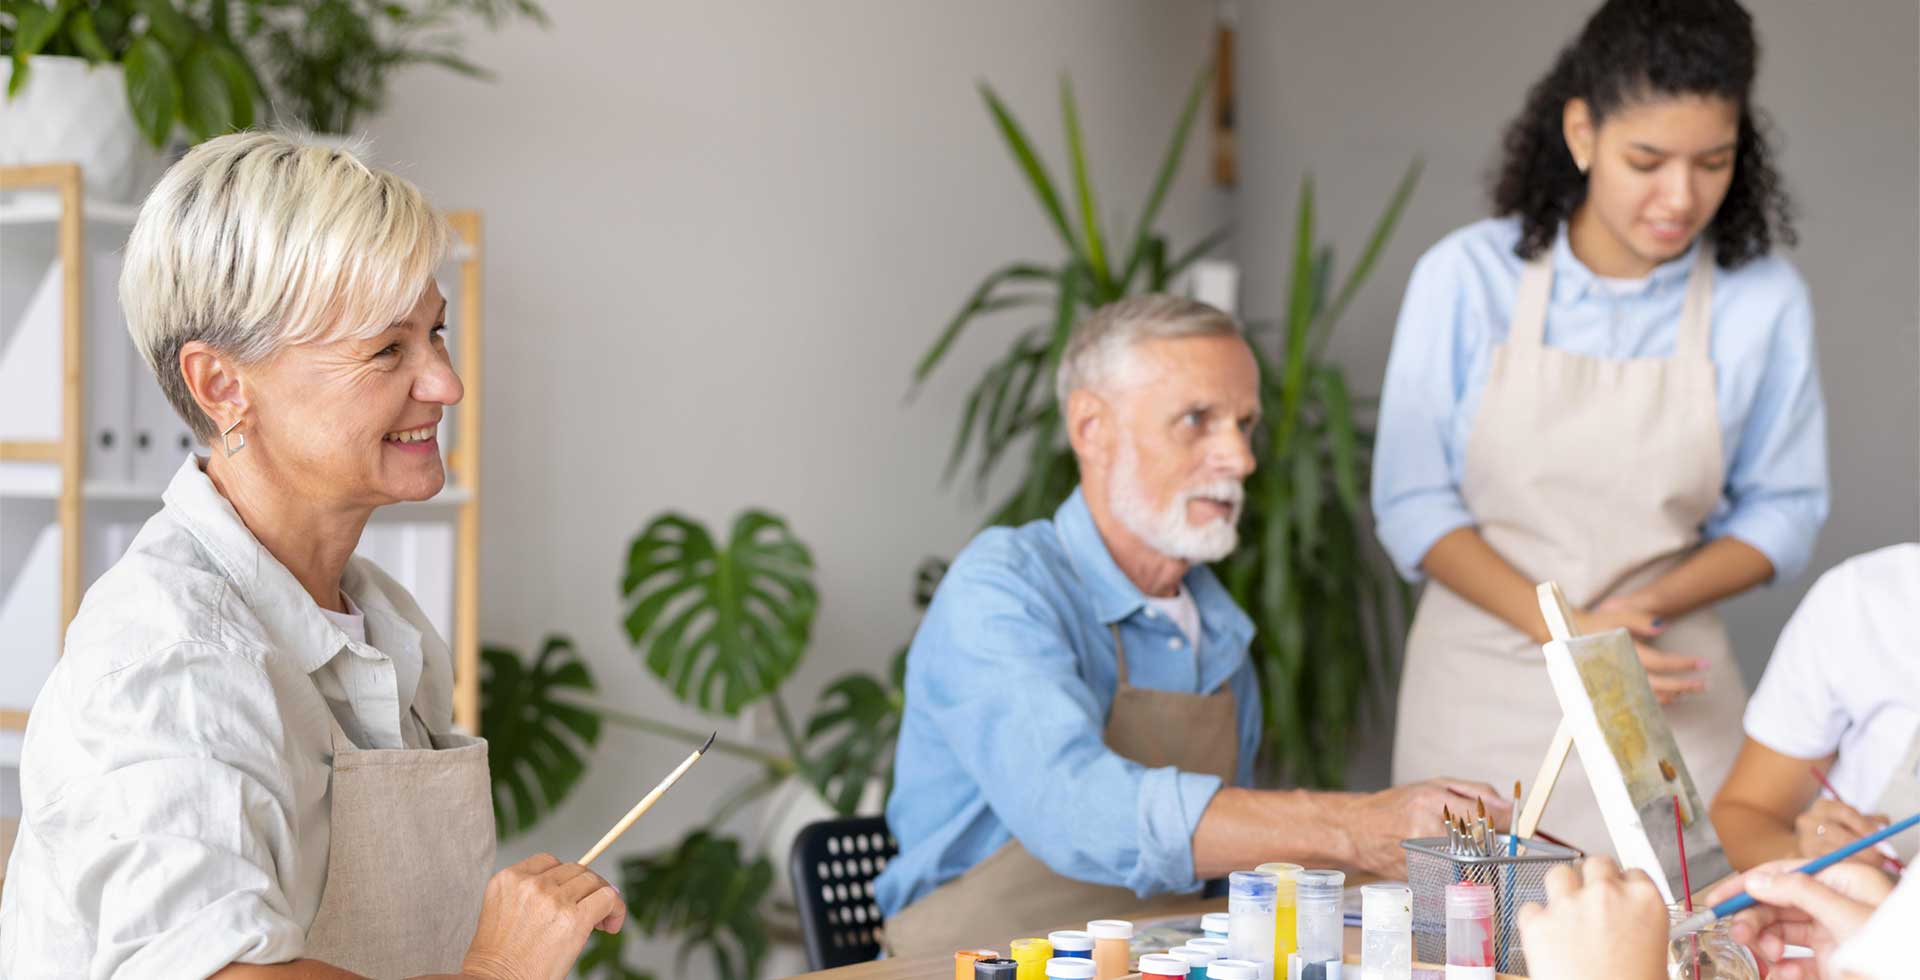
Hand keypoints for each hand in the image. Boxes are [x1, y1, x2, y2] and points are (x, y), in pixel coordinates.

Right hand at [461, 854, 624, 979]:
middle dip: (586, 889)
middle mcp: (530, 884)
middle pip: (575, 870)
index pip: (549, 861)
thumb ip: (531, 895)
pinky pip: (607, 898)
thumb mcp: (505, 912)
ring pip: (593, 881)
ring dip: (602, 899)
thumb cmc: (501, 959)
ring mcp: (552, 898)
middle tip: (591, 913)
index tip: (572, 895)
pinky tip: (611, 926)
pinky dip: (616, 909)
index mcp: (508, 879)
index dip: (566, 877)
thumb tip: (578, 889)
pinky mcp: (573, 918)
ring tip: (601, 924)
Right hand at [1342, 778, 1511, 875]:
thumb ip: (1476, 791)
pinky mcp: (1420, 874)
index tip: (1520, 826)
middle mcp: (1429, 828)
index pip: (1489, 816)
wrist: (1358, 830)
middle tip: (1494, 839)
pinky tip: (1444, 858)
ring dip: (1477, 859)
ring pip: (1472, 863)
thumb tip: (1510, 806)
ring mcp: (1424, 855)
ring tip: (1462, 848)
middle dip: (1494, 843)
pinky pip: (1454, 874)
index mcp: (1434, 801)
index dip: (1511, 824)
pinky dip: (1458, 868)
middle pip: (1484, 844)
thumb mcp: (1436, 784)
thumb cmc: (1398, 804)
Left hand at [1517, 856, 1667, 979]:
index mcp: (1645, 902)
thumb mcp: (1655, 956)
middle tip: (1591, 901)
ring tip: (1566, 914)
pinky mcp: (1537, 923)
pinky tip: (1546, 939)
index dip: (1623, 885)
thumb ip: (1639, 926)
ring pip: (1558, 873)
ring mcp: (1568, 905)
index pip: (1632, 873)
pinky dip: (1535, 921)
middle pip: (1596, 863)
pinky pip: (1530, 908)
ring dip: (1561, 889)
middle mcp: (1606, 895)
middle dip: (1592, 879)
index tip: (1618, 894)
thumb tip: (1629, 923)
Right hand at [1579, 600, 1705, 703]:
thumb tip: (1664, 627)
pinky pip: (1638, 698)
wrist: (1564, 638)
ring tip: (1690, 689)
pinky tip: (1670, 695)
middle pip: (1659, 685)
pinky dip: (1657, 699)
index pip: (1660, 662)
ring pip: (1649, 695)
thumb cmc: (1594, 624)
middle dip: (1684, 685)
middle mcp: (1620, 672)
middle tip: (1705, 684)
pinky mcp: (1613, 688)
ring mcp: (1616, 683)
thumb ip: (1639, 619)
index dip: (1683, 664)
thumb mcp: (1616, 614)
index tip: (1704, 664)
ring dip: (1672, 694)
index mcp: (1624, 653)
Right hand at [1702, 859, 1892, 979]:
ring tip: (1768, 958)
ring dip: (1766, 944)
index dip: (1746, 884)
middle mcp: (1833, 905)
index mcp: (1842, 882)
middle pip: (1776, 904)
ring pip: (1780, 932)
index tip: (1716, 899)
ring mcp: (1831, 935)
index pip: (1782, 873)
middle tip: (1738, 934)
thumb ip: (1799, 892)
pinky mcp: (1829, 964)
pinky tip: (1786, 975)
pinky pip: (1794, 962)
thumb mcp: (1846, 915)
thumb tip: (1757, 880)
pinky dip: (1783, 970)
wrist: (1908, 974)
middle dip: (1754, 919)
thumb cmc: (1894, 949)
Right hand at [1794, 798, 1891, 865]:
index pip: (1846, 813)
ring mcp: (1804, 840)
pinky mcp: (1802, 858)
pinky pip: (1825, 866)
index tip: (1882, 840)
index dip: (1865, 827)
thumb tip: (1885, 827)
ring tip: (1872, 869)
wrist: (1809, 842)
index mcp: (1823, 806)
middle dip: (1862, 849)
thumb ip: (1869, 822)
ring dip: (1855, 862)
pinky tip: (1854, 874)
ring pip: (1831, 852)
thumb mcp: (1852, 821)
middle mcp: (1809, 820)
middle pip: (1837, 834)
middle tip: (1881, 860)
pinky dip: (1842, 870)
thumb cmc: (1838, 830)